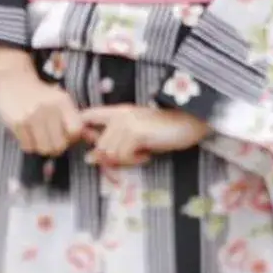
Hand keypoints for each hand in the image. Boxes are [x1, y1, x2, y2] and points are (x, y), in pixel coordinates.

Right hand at [0, 60, 85, 157]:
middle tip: (51, 142)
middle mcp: (49, 108)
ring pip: (43, 148)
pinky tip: (28, 135)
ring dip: (42, 148)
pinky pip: (27, 146)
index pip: (75, 130)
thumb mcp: (61, 101)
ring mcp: (32, 116)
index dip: (72, 138)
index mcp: (63, 101)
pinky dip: (29, 145)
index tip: (66, 136)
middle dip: (56, 147)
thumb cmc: (42, 96)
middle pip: (59, 144)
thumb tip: (93, 137)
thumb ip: (75, 119)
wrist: (15, 81)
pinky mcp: (17, 123)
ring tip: (39, 138)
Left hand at [80, 105, 207, 167]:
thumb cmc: (163, 131)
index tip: (95, 146)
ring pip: (110, 154)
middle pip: (99, 146)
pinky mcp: (136, 132)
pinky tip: (148, 154)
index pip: (86, 117)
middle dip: (114, 158)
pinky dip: (135, 160)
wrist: (189, 123)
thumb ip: (113, 143)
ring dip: (126, 160)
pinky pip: (123, 156)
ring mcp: (127, 122)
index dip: (83, 132)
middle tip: (134, 156)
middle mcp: (119, 115)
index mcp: (117, 112)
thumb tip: (89, 158)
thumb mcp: (134, 137)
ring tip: (143, 153)